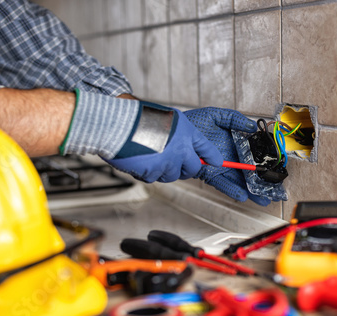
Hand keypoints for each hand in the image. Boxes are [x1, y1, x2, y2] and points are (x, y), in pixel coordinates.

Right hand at [105, 103, 222, 182]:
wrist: (119, 124)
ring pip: (171, 175)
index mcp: (186, 132)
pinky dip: (146, 172)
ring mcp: (168, 162)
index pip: (206, 148)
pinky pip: (153, 177)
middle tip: (176, 164)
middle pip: (192, 168)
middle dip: (185, 169)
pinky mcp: (153, 172)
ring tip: (150, 156)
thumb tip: (183, 148)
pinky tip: (139, 159)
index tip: (216, 162)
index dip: (211, 157)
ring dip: (163, 170)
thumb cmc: (138, 117)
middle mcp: (181, 148)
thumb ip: (178, 133)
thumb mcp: (166, 118)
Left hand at [184, 107, 269, 205]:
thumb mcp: (215, 115)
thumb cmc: (193, 123)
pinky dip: (232, 190)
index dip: (264, 163)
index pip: (253, 155)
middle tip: (276, 192)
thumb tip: (251, 126)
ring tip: (264, 199)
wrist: (173, 133)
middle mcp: (229, 157)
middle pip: (248, 172)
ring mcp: (219, 167)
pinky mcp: (208, 174)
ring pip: (238, 181)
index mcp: (233, 143)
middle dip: (262, 183)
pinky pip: (222, 183)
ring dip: (251, 191)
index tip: (276, 170)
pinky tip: (242, 195)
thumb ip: (234, 118)